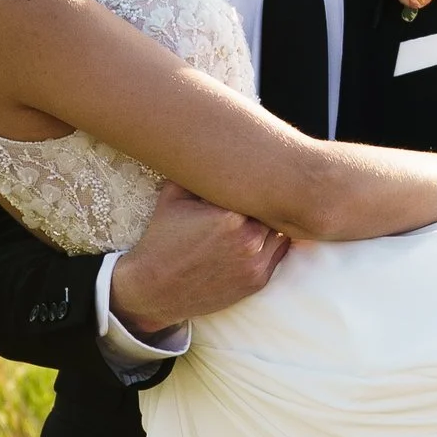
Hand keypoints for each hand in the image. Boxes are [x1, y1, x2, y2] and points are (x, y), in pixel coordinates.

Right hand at [112, 183, 289, 329]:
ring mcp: (256, 263)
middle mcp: (248, 240)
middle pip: (276, 209)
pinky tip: (261, 233)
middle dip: (268, 201)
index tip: (253, 176)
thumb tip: (212, 147)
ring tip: (263, 210)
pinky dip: (273, 242)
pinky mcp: (258, 281)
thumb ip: (198, 173)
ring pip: (282, 231)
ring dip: (274, 222)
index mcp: (230, 216)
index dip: (259, 181)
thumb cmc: (162, 240)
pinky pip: (280, 253)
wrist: (154, 289)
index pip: (261, 188)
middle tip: (266, 188)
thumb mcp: (173, 197)